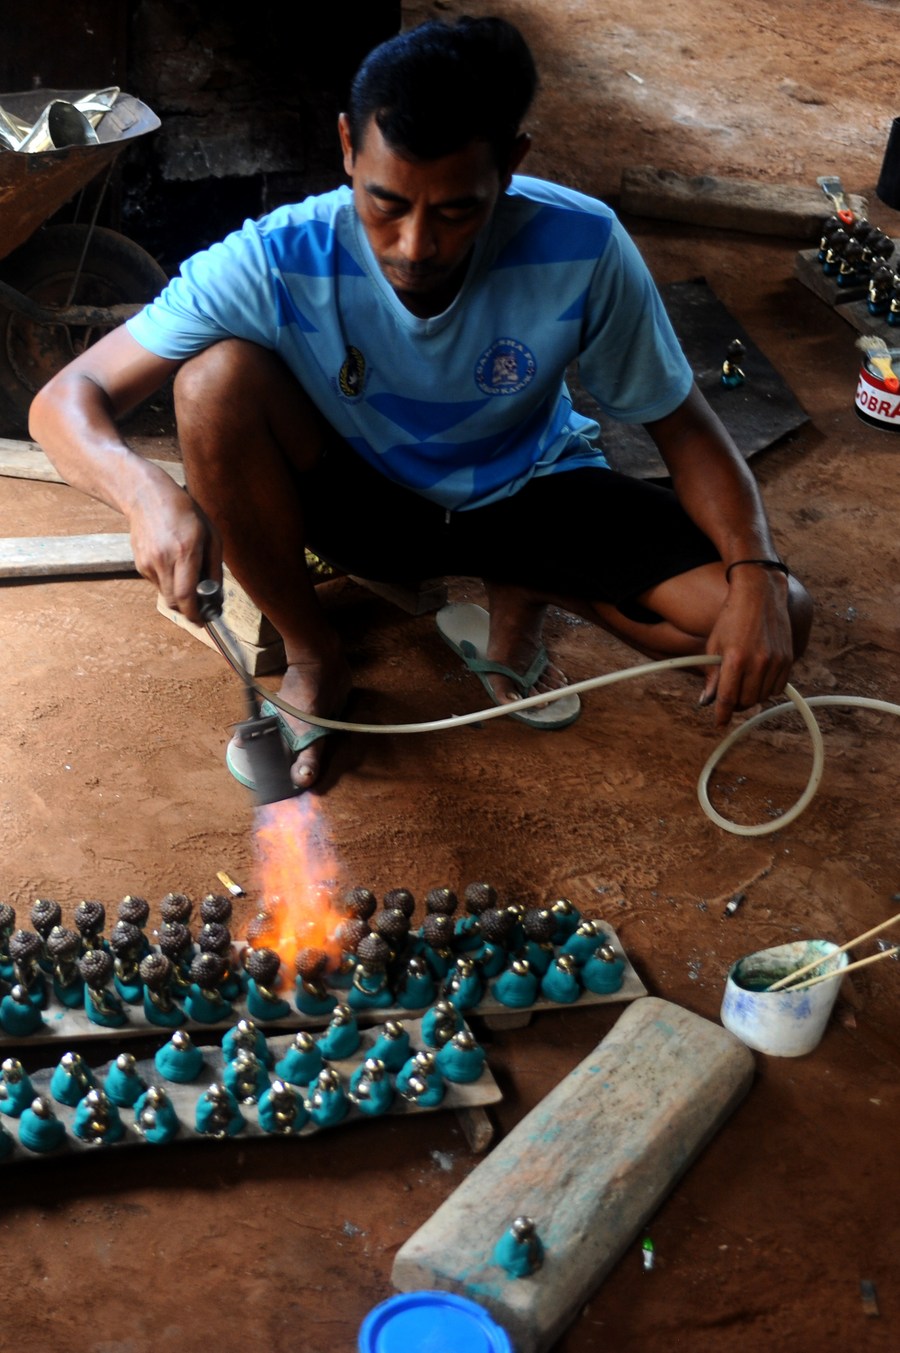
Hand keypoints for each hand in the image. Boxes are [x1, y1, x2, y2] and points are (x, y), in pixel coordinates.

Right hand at [127, 473, 222, 623]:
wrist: (147, 497)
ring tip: (188, 579)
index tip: (203, 621)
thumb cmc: (185, 514)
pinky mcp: (139, 564)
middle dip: (189, 610)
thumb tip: (216, 596)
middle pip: (175, 601)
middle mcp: (164, 559)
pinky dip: (168, 583)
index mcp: (185, 551)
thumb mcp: (211, 536)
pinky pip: (157, 584)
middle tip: (201, 608)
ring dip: (179, 596)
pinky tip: (172, 565)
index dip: (195, 613)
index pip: (186, 595)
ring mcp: (148, 563)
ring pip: (165, 595)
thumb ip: (214, 568)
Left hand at [701, 568, 792, 725]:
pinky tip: (758, 677)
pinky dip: (766, 689)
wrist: (759, 595)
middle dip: (735, 704)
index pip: (727, 698)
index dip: (721, 714)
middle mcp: (758, 662)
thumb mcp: (714, 645)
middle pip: (746, 701)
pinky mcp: (788, 659)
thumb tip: (707, 701)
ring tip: (742, 684)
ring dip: (751, 697)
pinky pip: (777, 688)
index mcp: (735, 658)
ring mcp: (776, 661)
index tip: (719, 723)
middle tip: (728, 697)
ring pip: (762, 697)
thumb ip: (712, 675)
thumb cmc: (731, 619)